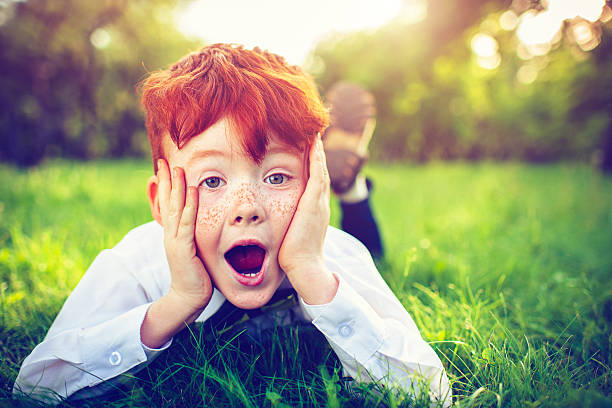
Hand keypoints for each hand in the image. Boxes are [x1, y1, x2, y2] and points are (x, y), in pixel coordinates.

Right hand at [157, 159, 212, 313]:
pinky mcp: (183, 248)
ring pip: (175, 209)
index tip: (165, 168)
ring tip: (178, 169)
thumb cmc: (195, 275)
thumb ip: (192, 235)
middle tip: (165, 162)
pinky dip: (190, 205)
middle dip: (166, 181)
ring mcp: (175, 241)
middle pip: (167, 203)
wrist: (188, 297)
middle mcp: (170, 234)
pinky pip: (187, 223)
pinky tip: (193, 190)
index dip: (166, 186)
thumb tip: (197, 223)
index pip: (168, 205)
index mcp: (172, 234)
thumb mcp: (192, 250)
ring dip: (176, 188)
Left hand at [278, 136, 337, 304]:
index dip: (310, 161)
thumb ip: (282, 223)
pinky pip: (317, 172)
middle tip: (313, 130)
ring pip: (319, 167)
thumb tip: (267, 222)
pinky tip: (313, 141)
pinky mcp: (314, 201)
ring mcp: (318, 201)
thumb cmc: (292, 255)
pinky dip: (316, 156)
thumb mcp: (287, 233)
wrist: (304, 267)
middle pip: (319, 168)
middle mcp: (318, 202)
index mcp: (312, 208)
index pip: (312, 178)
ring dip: (317, 148)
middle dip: (315, 150)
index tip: (304, 145)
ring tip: (313, 129)